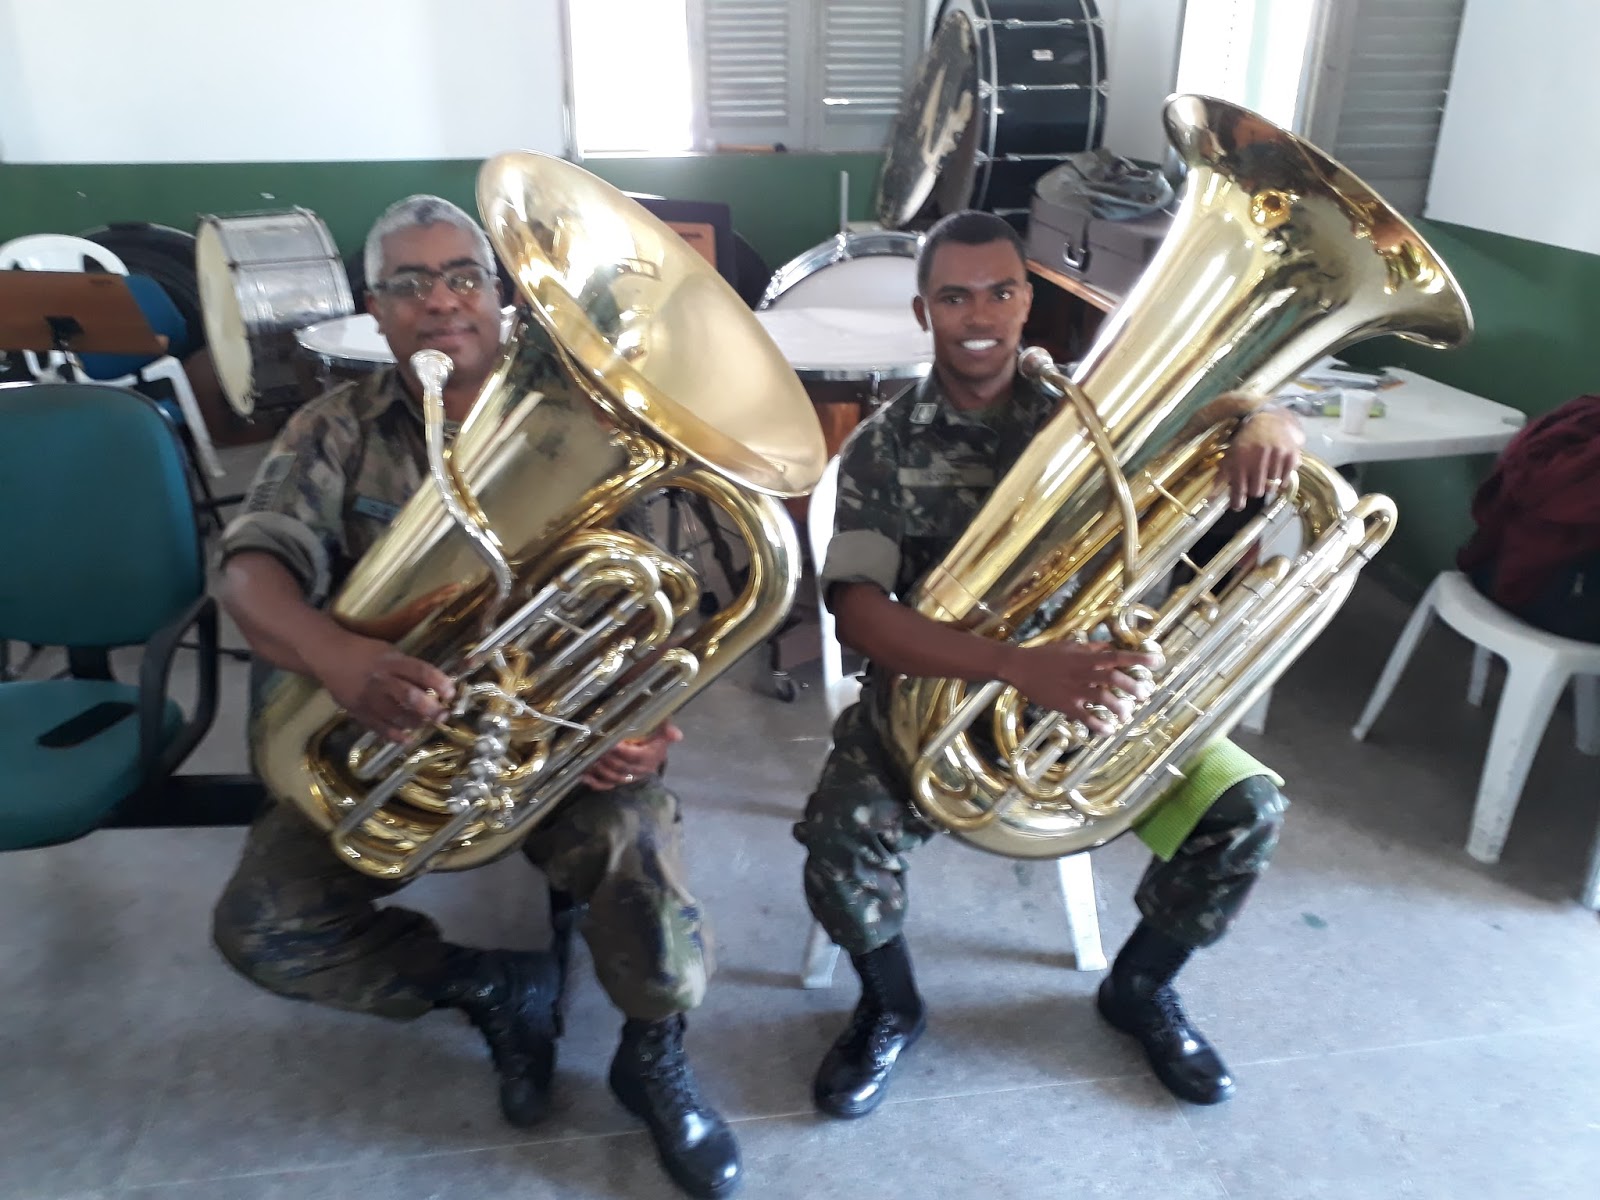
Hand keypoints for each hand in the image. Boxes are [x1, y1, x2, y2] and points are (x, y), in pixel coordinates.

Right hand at [316, 632, 455, 742]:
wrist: (328, 656)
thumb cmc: (365, 652)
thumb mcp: (389, 652)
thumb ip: (409, 667)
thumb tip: (436, 684)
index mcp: (391, 661)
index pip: (420, 671)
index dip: (439, 683)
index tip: (451, 693)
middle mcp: (380, 680)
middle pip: (409, 696)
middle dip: (430, 708)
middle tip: (442, 715)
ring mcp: (368, 697)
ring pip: (396, 716)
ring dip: (415, 723)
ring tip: (426, 724)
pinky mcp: (357, 711)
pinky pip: (378, 727)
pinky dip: (394, 736)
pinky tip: (407, 738)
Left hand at [582, 721, 683, 789]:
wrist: (653, 750)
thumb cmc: (654, 736)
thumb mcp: (662, 730)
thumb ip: (667, 731)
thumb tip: (677, 735)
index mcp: (651, 757)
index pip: (635, 756)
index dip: (623, 751)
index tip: (612, 744)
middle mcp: (640, 770)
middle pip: (621, 767)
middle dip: (607, 759)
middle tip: (595, 748)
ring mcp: (628, 778)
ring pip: (613, 777)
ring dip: (599, 769)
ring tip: (588, 759)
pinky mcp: (619, 781)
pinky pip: (606, 786)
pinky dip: (595, 783)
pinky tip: (584, 776)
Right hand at [1000, 642, 1163, 735]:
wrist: (1020, 667)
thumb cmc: (1046, 655)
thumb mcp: (1071, 646)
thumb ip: (1092, 648)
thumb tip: (1110, 647)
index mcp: (1087, 657)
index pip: (1118, 656)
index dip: (1139, 658)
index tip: (1158, 661)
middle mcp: (1084, 673)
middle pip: (1114, 678)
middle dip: (1133, 687)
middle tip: (1144, 694)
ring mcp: (1075, 689)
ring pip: (1103, 698)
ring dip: (1119, 707)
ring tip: (1127, 715)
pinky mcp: (1065, 704)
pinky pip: (1086, 717)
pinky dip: (1099, 725)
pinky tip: (1108, 730)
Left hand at [1221, 406, 1303, 509]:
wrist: (1270, 419)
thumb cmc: (1247, 439)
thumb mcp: (1231, 454)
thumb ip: (1222, 476)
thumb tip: (1211, 498)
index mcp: (1240, 457)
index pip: (1238, 488)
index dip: (1237, 501)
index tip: (1237, 506)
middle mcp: (1258, 456)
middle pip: (1256, 491)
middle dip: (1254, 489)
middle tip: (1254, 480)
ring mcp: (1276, 456)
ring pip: (1272, 487)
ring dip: (1268, 482)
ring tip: (1266, 470)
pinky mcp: (1291, 455)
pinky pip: (1285, 480)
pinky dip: (1281, 479)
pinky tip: (1276, 468)